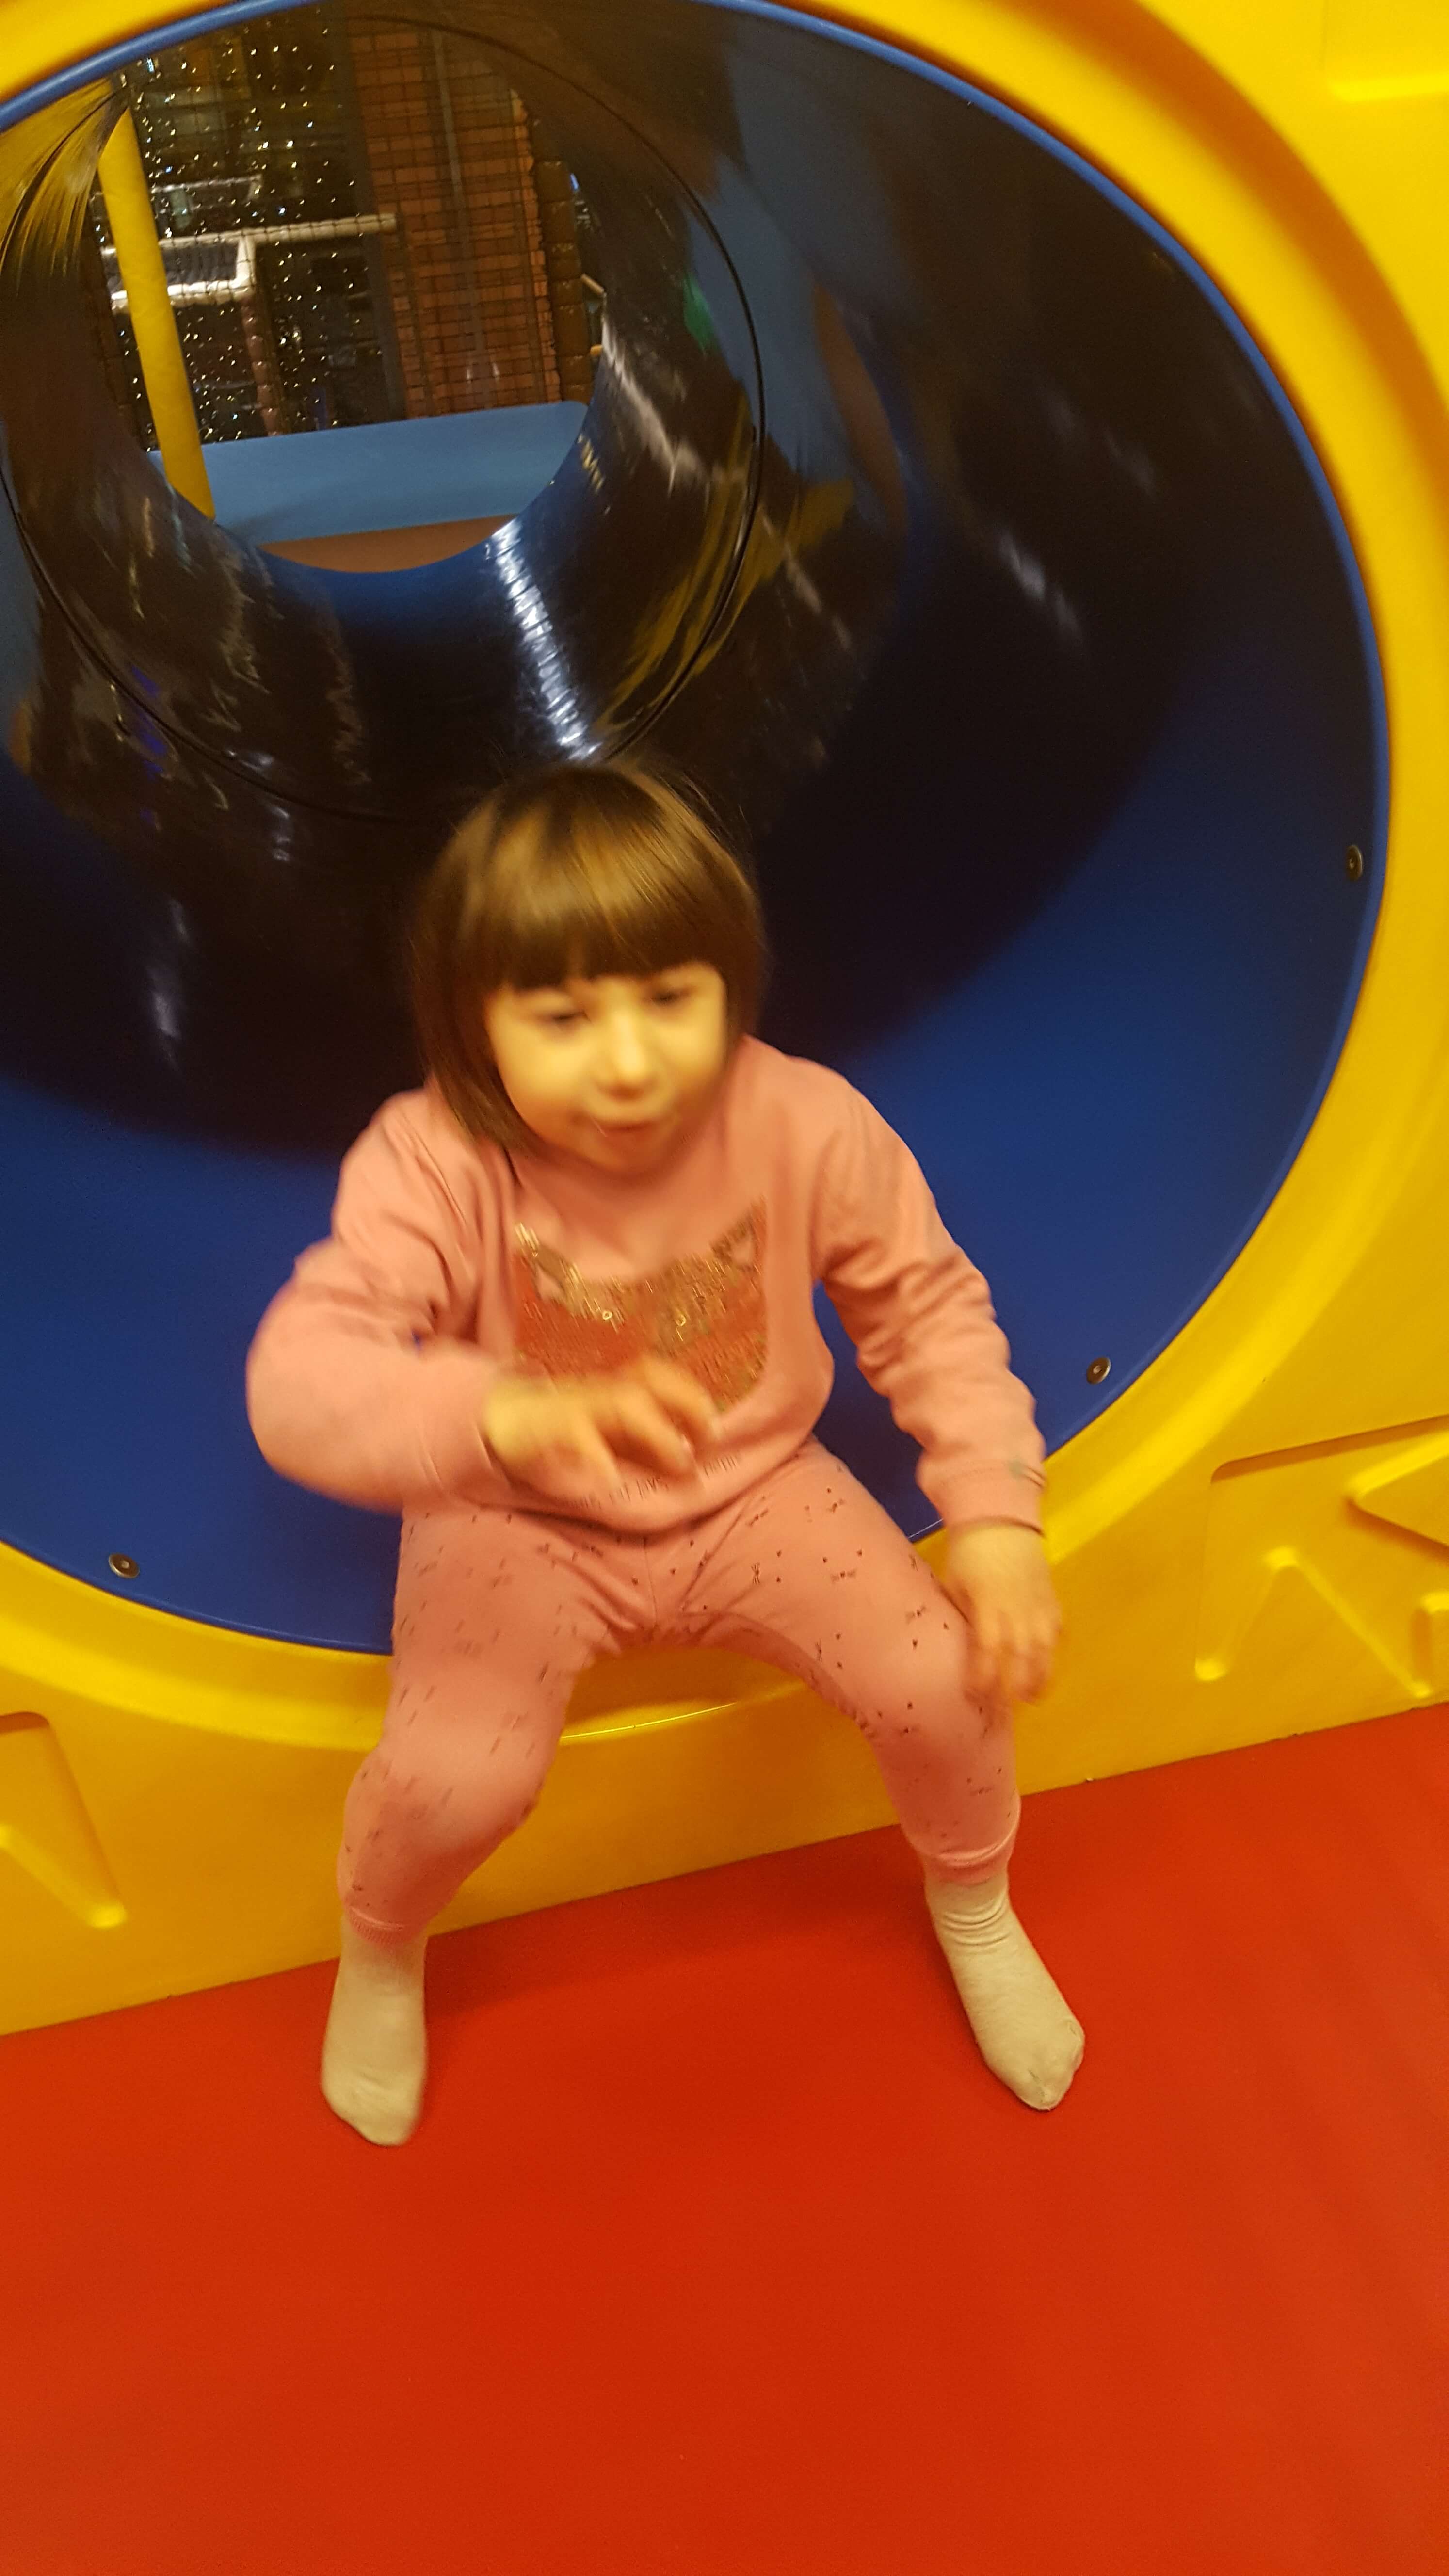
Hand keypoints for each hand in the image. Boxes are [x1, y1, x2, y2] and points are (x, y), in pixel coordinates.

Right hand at [483, 1357, 717, 1491]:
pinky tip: (610, 1479)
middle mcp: (601, 1391)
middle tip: (707, 1440)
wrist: (500, 1420)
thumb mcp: (608, 1434)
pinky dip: (595, 1455)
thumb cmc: (565, 1429)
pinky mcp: (549, 1427)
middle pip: (649, 1380)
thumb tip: (691, 1467)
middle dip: (686, 1403)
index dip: (692, 1395)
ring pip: (621, 1403)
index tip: (717, 1428)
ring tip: (679, 1461)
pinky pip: (575, 1436)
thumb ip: (644, 1445)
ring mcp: (577, 1405)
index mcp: (615, 1389)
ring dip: (656, 1431)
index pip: (660, 1376)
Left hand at [937, 1521, 1059, 1703]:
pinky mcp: (1052, 1599)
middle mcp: (1019, 1611)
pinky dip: (1052, 1649)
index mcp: (989, 1607)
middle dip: (1015, 1686)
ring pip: (1045, 1650)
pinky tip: (1046, 1661)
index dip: (983, 1678)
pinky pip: (1056, 1631)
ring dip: (1040, 1676)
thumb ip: (961, 1616)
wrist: (1002, 1519)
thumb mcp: (954, 1584)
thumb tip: (960, 1647)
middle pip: (1022, 1658)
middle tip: (1006, 1705)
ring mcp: (1039, 1606)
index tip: (974, 1693)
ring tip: (1032, 1696)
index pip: (988, 1653)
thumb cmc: (969, 1553)